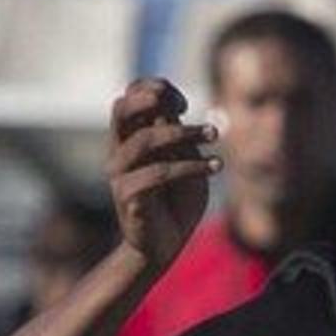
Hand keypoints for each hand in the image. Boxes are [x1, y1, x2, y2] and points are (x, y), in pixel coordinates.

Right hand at [106, 76, 218, 270]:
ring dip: (185, 133)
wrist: (164, 246)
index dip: (154, 89)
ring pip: (145, 140)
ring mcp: (120, 173)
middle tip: (184, 105)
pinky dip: (191, 167)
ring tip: (215, 134)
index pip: (130, 98)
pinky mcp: (128, 196)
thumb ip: (179, 138)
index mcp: (130, 137)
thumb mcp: (185, 161)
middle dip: (150, 98)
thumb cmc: (177, 202)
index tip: (185, 103)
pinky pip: (158, 174)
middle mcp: (119, 151)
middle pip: (121, 109)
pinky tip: (215, 166)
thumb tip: (174, 108)